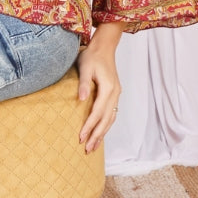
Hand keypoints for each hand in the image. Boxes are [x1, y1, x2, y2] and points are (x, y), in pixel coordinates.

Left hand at [77, 22, 123, 152]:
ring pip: (110, 119)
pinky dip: (106, 126)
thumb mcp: (85, 67)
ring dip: (102, 134)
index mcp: (108, 88)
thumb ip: (83, 84)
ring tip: (93, 147)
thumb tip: (81, 99)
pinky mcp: (114, 95)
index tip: (81, 137)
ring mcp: (116, 95)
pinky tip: (100, 133)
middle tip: (87, 149)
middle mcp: (115, 94)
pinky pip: (111, 114)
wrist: (104, 47)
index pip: (97, 112)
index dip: (89, 126)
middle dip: (96, 136)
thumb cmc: (92, 56)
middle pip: (106, 120)